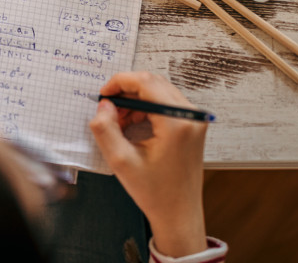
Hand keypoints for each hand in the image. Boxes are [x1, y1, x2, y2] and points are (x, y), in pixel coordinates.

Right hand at [89, 72, 208, 257]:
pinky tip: (133, 125)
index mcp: (176, 122)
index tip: (103, 95)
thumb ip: (106, 129)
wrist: (179, 213)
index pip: (145, 83)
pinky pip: (166, 103)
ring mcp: (194, 119)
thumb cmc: (155, 192)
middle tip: (108, 110)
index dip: (119, 82)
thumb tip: (103, 105)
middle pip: (153, 83)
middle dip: (126, 92)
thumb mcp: (121, 161)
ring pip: (158, 91)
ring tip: (119, 123)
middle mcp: (190, 116)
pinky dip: (146, 108)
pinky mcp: (192, 124)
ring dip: (135, 101)